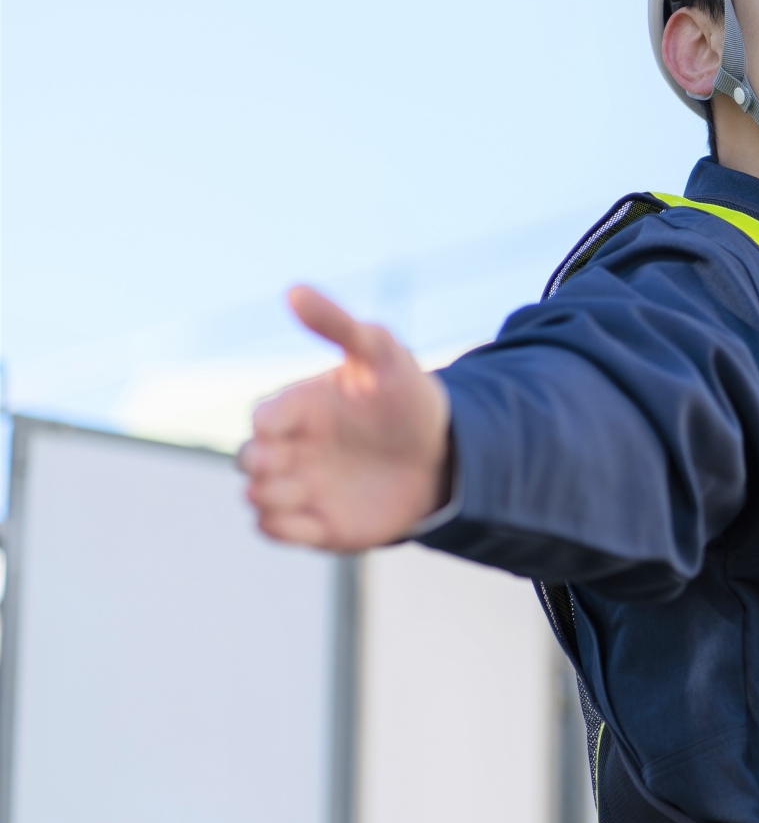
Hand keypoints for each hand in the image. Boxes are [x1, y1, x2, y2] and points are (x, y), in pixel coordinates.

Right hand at [240, 286, 450, 550]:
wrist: (446, 456)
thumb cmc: (408, 399)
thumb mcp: (383, 353)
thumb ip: (338, 325)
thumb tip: (293, 290)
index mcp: (299, 408)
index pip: (261, 417)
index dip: (266, 424)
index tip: (285, 424)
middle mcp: (292, 448)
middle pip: (248, 460)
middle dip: (258, 463)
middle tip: (284, 462)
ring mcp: (302, 486)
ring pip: (257, 498)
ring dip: (272, 497)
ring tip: (307, 489)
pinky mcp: (317, 524)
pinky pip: (275, 531)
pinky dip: (281, 528)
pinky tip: (314, 519)